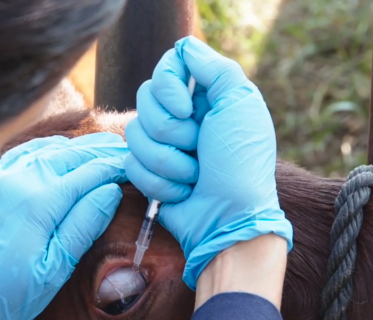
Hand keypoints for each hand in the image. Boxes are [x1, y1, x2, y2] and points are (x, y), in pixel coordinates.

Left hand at [0, 133, 127, 319]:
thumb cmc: (3, 297)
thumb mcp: (53, 271)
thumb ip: (83, 226)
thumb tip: (109, 191)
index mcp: (39, 201)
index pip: (90, 173)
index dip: (115, 168)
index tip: (137, 166)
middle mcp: (17, 179)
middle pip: (70, 155)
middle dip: (100, 152)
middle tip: (127, 152)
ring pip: (46, 150)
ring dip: (75, 148)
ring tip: (100, 149)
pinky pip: (22, 155)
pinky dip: (47, 151)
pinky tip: (58, 154)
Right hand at [124, 36, 292, 289]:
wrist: (228, 220)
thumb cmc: (241, 165)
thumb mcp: (240, 106)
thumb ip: (215, 69)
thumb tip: (185, 46)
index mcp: (206, 96)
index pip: (167, 68)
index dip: (167, 87)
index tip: (187, 109)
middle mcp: (183, 117)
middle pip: (144, 99)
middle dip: (169, 130)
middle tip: (197, 147)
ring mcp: (164, 146)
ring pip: (134, 135)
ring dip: (167, 161)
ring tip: (194, 175)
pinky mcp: (149, 173)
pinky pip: (131, 165)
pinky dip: (160, 182)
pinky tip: (184, 192)